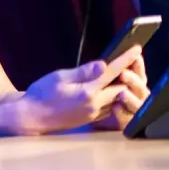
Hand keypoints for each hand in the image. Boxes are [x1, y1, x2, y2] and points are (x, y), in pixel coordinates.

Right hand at [15, 46, 141, 134]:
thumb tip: (103, 64)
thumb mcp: (59, 77)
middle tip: (127, 61)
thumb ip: (83, 72)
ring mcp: (94, 114)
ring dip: (120, 86)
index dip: (124, 60)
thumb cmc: (42, 94)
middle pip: (120, 88)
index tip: (136, 50)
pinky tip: (106, 88)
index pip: (111, 73)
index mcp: (88, 92)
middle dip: (126, 75)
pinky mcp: (91, 119)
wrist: (32, 117)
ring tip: (118, 73)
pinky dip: (112, 95)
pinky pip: (109, 106)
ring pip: (116, 99)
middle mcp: (96, 105)